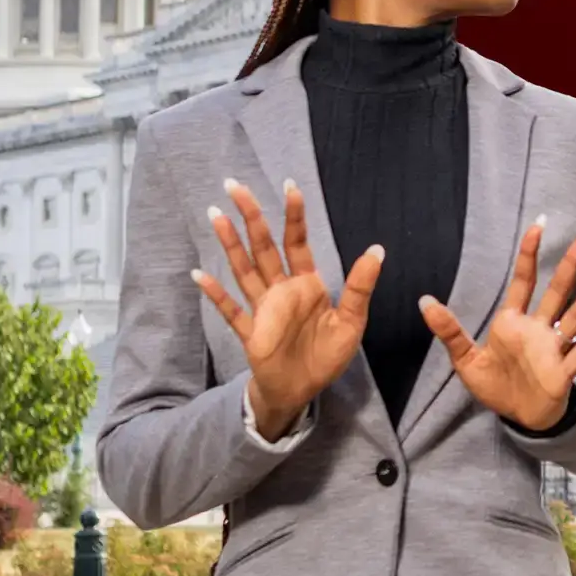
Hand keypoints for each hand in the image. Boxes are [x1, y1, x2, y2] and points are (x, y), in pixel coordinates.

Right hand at [194, 180, 385, 437]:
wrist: (302, 390)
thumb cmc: (326, 355)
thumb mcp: (351, 321)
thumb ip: (360, 287)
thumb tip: (377, 250)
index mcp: (307, 284)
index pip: (297, 241)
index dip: (294, 215)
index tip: (290, 186)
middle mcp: (281, 290)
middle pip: (263, 246)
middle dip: (251, 216)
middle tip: (234, 185)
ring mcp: (263, 309)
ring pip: (244, 269)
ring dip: (230, 244)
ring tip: (215, 215)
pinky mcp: (251, 332)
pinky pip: (231, 310)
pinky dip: (216, 294)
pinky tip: (198, 275)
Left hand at [422, 219, 575, 429]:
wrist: (517, 418)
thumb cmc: (495, 386)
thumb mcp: (465, 360)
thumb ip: (449, 330)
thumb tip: (424, 301)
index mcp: (513, 322)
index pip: (524, 280)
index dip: (530, 252)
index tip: (540, 223)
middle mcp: (538, 328)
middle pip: (559, 287)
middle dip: (575, 259)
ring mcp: (554, 348)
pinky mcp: (564, 371)